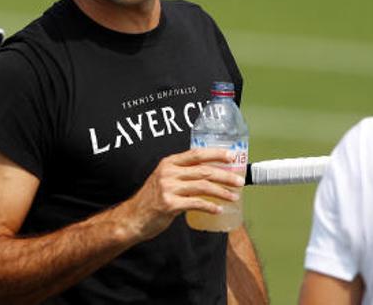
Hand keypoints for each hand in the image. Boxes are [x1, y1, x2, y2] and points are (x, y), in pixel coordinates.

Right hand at [115, 148, 244, 240]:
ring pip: (203, 186)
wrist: (133, 218)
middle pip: (203, 170)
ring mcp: (168, 188)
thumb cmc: (152, 200)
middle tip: (240, 181)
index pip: (196, 153)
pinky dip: (209, 206)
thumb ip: (182, 174)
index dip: (216, 154)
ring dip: (221, 192)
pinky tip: (218, 209)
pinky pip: (195, 203)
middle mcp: (168, 172)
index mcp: (169, 163)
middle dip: (225, 175)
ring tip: (234, 197)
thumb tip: (210, 175)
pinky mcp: (169, 204)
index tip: (232, 156)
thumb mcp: (164, 180)